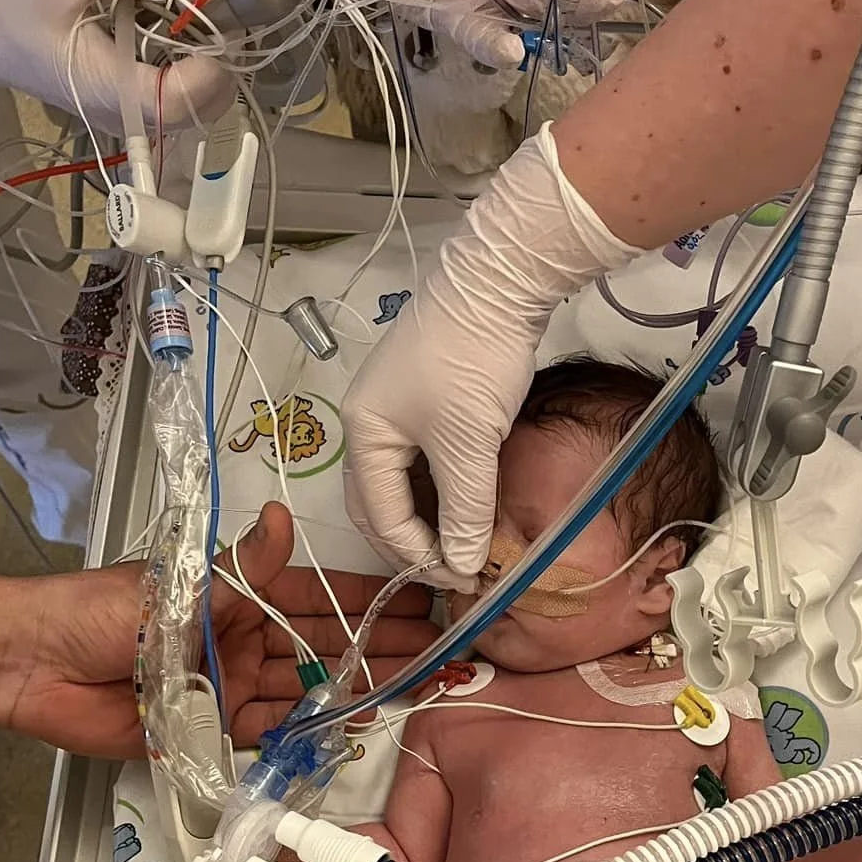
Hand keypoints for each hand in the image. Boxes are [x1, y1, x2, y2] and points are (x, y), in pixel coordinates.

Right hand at [0, 0, 231, 132]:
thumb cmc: (16, 1)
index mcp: (107, 90)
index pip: (177, 101)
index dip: (211, 69)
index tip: (223, 26)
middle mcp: (123, 114)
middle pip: (197, 110)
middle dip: (221, 66)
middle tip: (227, 16)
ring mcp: (128, 114)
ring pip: (193, 106)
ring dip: (211, 65)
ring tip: (210, 18)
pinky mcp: (129, 103)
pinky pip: (176, 94)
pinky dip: (192, 65)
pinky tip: (186, 28)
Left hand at [0, 503, 435, 757]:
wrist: (33, 664)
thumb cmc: (99, 612)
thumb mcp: (180, 584)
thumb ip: (241, 568)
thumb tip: (286, 517)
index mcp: (235, 596)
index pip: (315, 596)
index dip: (365, 599)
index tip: (416, 599)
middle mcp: (239, 640)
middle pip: (320, 647)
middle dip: (375, 648)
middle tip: (434, 653)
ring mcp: (226, 686)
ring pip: (301, 692)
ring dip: (349, 692)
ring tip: (406, 691)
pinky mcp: (206, 731)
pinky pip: (263, 735)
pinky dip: (300, 733)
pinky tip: (343, 729)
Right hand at [342, 127, 638, 575]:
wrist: (499, 281)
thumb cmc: (473, 362)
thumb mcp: (470, 447)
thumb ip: (465, 512)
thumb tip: (465, 566)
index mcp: (362, 435)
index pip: (380, 518)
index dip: (420, 556)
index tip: (463, 580)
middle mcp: (368, 423)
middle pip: (380, 504)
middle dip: (414, 544)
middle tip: (456, 572)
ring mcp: (395, 407)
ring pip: (403, 482)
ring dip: (430, 517)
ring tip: (465, 545)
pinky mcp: (425, 394)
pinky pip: (424, 459)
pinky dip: (442, 488)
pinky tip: (469, 505)